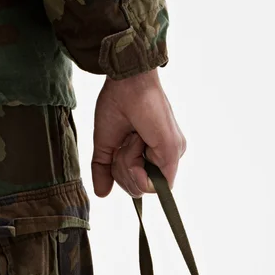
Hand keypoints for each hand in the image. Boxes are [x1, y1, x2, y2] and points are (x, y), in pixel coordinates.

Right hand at [92, 69, 185, 197]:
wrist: (126, 81)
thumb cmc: (117, 104)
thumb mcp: (106, 145)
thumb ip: (104, 170)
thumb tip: (102, 194)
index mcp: (154, 154)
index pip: (138, 185)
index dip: (123, 177)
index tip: (119, 150)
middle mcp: (166, 157)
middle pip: (138, 190)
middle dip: (122, 170)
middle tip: (126, 141)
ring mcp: (172, 156)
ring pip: (142, 188)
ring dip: (127, 163)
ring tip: (132, 137)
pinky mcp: (172, 153)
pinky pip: (150, 183)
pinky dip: (134, 165)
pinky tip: (136, 141)